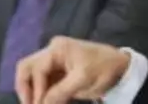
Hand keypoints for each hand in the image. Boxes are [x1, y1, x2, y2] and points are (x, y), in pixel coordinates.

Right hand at [15, 36, 129, 103]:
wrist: (121, 68)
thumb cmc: (104, 69)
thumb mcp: (83, 80)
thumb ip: (59, 92)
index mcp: (57, 49)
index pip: (36, 69)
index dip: (35, 89)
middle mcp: (52, 52)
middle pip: (27, 69)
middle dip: (26, 89)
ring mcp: (54, 62)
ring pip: (33, 77)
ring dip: (34, 93)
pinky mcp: (58, 73)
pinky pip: (43, 84)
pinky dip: (43, 94)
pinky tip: (48, 103)